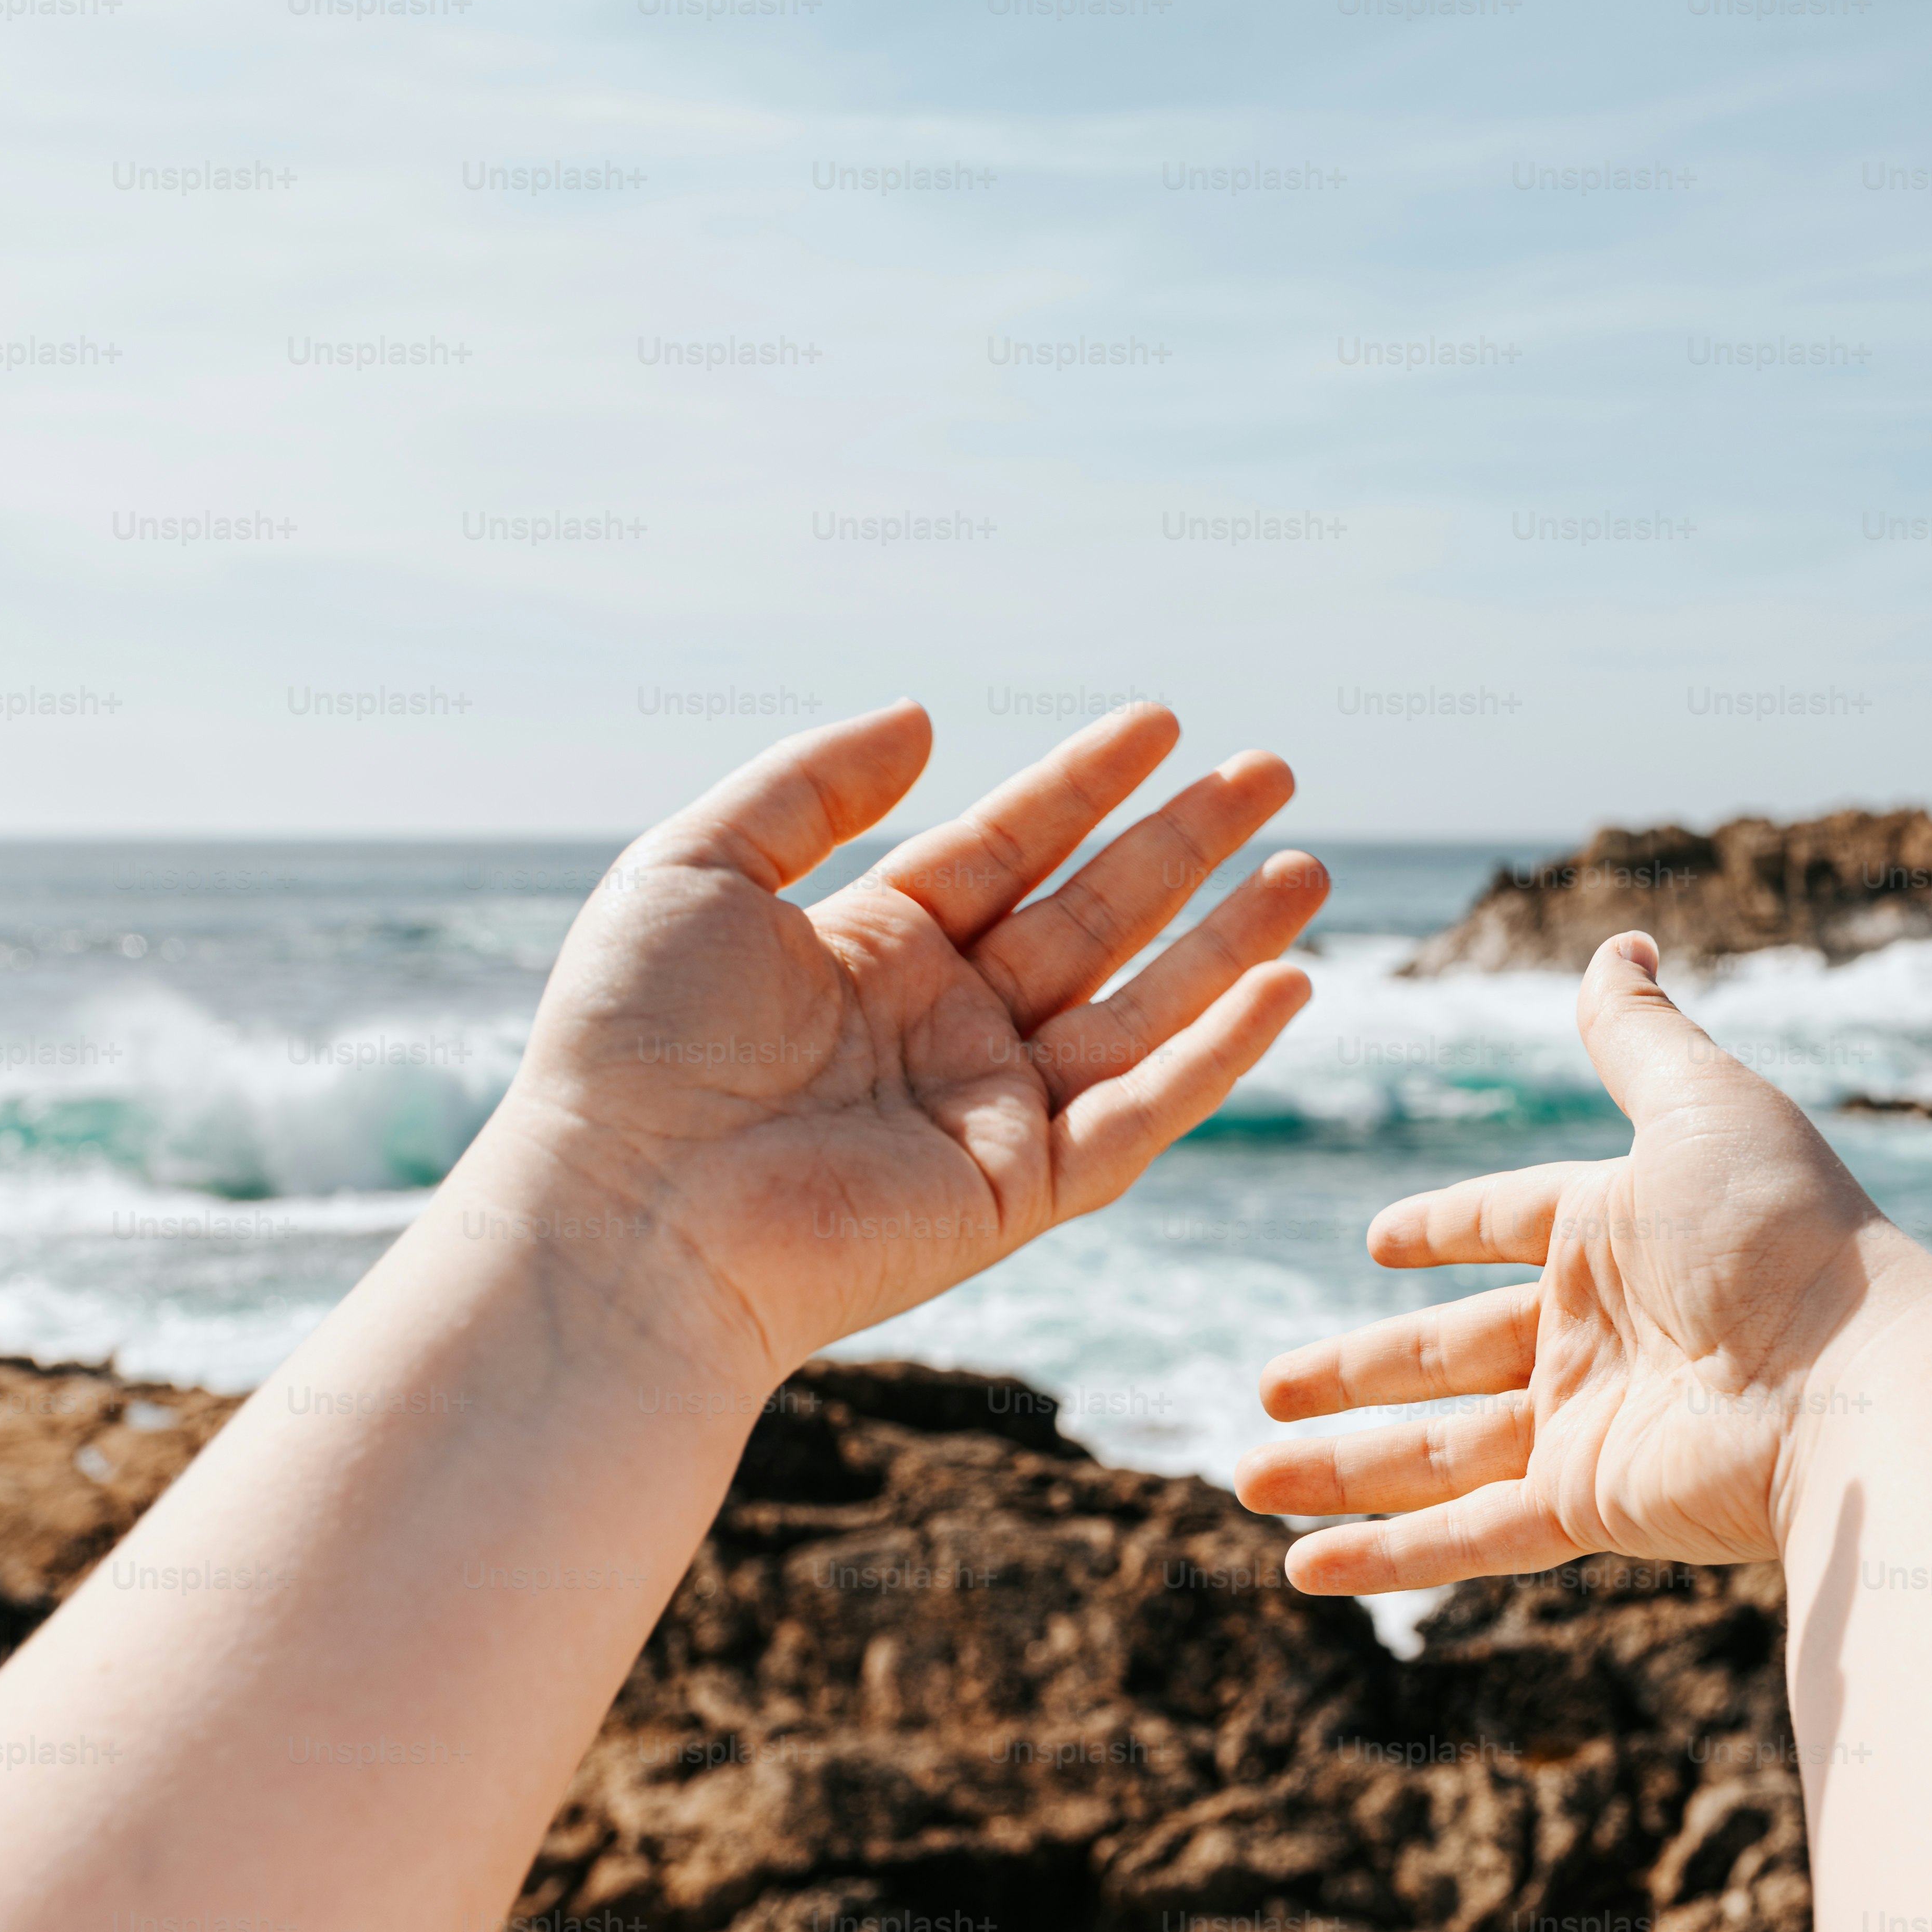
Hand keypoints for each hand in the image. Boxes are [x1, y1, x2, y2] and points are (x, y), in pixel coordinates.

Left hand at [480, 699, 1326, 1381]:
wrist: (625, 1213)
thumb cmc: (629, 1046)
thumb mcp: (697, 868)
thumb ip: (811, 783)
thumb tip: (927, 718)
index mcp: (870, 953)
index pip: (1006, 849)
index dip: (1085, 784)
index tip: (1163, 722)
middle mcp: (941, 1028)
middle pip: (1092, 918)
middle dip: (1184, 846)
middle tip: (1271, 772)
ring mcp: (987, 1113)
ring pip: (1139, 1011)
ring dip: (1228, 941)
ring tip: (1306, 867)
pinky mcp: (1020, 1194)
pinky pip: (1141, 1114)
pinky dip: (1217, 1054)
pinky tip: (1284, 986)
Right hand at [1241, 932, 1931, 1594]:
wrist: (1857, 1381)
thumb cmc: (1785, 1233)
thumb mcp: (1701, 1105)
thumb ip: (1638, 1037)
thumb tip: (1620, 940)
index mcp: (1615, 1230)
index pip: (1508, 1224)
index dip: (1444, 1228)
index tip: (1377, 1241)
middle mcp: (1596, 1330)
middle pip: (1445, 1352)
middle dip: (1352, 1371)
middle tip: (1264, 1387)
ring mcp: (1589, 1424)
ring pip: (1433, 1451)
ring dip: (1338, 1469)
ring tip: (1243, 1475)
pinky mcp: (1589, 1504)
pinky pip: (1466, 1534)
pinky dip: (1385, 1556)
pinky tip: (1304, 1572)